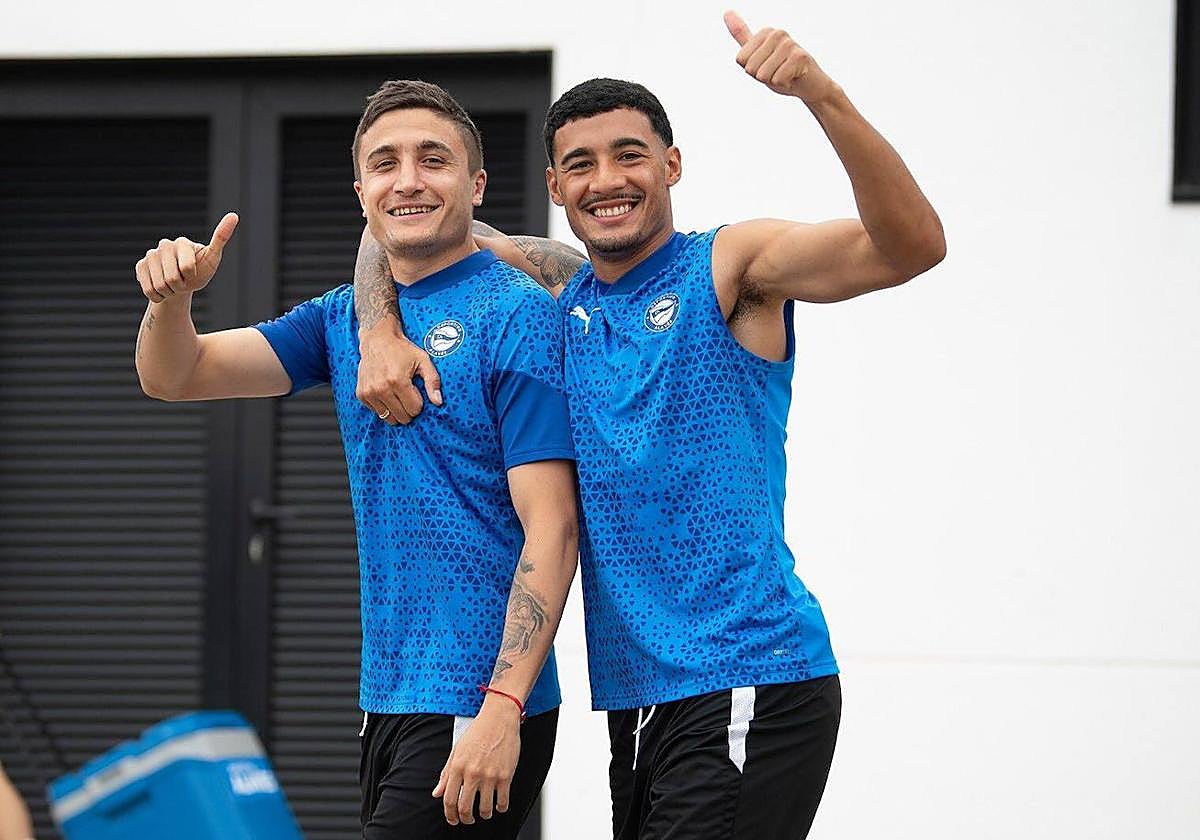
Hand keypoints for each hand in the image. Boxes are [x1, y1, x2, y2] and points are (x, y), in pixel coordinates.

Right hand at [135, 212, 237, 301]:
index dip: (192, 276)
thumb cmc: (201, 270)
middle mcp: (164, 245)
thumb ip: (221, 237)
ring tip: (174, 283)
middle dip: (180, 286)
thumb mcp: (213, 257)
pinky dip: (158, 295)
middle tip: (184, 280)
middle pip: (172, 279)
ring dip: (169, 291)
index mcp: (182, 242)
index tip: (194, 273)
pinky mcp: (140, 266)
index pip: (187, 268)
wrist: (183, 284)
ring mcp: (150, 255)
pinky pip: (148, 290)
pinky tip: (162, 287)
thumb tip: (234, 215)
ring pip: (159, 285)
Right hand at [355, 319, 442, 425]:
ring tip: (396, 394)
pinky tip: (386, 392)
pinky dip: (384, 406)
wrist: (377, 339)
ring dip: (396, 410)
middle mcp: (381, 388)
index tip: (415, 391)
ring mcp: (369, 392)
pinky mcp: (361, 394)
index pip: (414, 409)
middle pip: (402, 417)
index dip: (418, 402)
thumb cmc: (402, 349)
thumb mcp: (423, 360)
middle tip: (407, 394)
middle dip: (408, 409)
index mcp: (398, 381)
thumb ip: (433, 381)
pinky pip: (377, 412)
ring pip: (389, 418)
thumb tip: (438, 402)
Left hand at [432, 694, 521, 824]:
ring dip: (484, 815)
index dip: (450, 814)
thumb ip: (446, 774)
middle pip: (465, 808)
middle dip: (465, 819)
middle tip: (468, 820)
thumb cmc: (478, 732)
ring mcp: (490, 775)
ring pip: (485, 808)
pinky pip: (503, 801)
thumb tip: (437, 793)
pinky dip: (501, 808)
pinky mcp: (506, 775)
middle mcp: (472, 773)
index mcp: (458, 767)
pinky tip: (499, 806)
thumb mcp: (457, 751)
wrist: (499, 718)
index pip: (449, 799)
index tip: (453, 819)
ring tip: (484, 812)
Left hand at [724, 10, 835, 103]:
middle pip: (750, 68)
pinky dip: (783, 84)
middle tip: (777, 71)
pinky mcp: (799, 57)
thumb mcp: (757, 54)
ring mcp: (789, 44)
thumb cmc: (782, 70)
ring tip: (784, 74)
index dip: (752, 70)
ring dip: (773, 81)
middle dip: (762, 76)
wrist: (809, 84)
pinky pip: (777, 79)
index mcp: (765, 32)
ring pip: (762, 75)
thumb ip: (742, 35)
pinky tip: (793, 77)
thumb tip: (727, 12)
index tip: (767, 66)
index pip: (741, 60)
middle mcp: (778, 33)